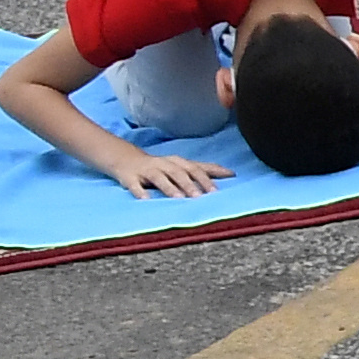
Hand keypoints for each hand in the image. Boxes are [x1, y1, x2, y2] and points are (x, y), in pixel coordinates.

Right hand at [112, 149, 230, 201]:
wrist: (126, 158)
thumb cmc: (162, 166)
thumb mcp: (183, 165)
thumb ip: (205, 170)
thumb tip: (232, 173)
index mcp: (178, 162)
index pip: (195, 168)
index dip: (206, 178)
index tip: (217, 191)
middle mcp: (164, 164)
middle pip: (179, 173)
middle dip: (190, 184)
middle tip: (200, 197)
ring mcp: (147, 171)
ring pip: (159, 178)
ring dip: (169, 187)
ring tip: (178, 198)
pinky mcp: (130, 178)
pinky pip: (135, 185)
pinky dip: (140, 192)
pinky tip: (146, 199)